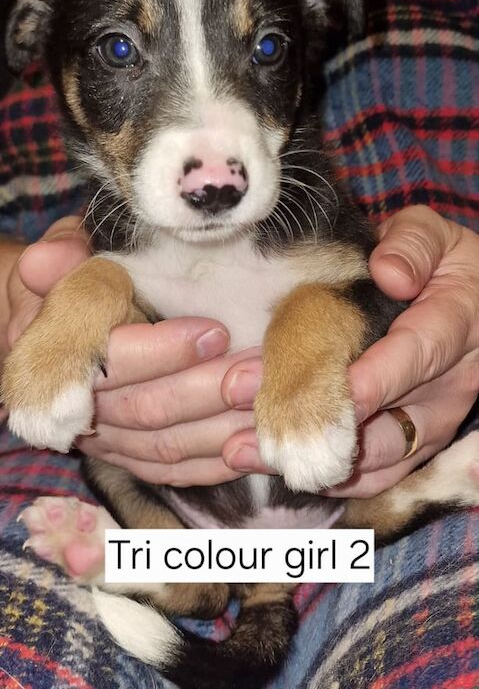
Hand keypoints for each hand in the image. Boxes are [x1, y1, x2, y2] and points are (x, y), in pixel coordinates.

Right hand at [7, 216, 256, 485]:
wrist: (62, 328)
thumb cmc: (78, 281)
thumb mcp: (65, 255)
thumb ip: (64, 252)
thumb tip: (51, 259)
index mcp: (62, 353)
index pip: (113, 360)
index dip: (165, 350)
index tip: (217, 331)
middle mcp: (82, 405)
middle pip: (147, 409)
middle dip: (207, 392)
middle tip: (256, 371)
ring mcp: (107, 438)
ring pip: (165, 446)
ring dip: (220, 428)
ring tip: (265, 400)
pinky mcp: (131, 458)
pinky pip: (172, 471)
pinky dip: (215, 463)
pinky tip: (253, 446)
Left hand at [222, 206, 478, 496]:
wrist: (462, 299)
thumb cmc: (436, 263)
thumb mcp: (431, 235)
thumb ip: (412, 246)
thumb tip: (389, 274)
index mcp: (455, 326)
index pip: (416, 355)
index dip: (373, 380)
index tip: (332, 394)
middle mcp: (449, 385)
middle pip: (392, 425)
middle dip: (323, 430)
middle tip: (258, 428)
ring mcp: (431, 422)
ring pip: (379, 462)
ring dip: (314, 464)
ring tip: (244, 451)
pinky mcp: (412, 444)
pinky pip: (374, 476)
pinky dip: (327, 478)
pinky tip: (270, 466)